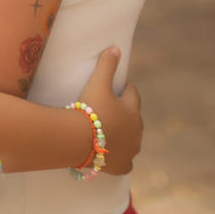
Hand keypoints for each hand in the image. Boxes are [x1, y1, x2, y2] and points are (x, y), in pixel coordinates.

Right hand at [78, 46, 142, 175]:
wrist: (78, 140)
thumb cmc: (89, 109)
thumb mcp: (97, 84)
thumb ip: (106, 65)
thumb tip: (115, 48)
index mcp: (132, 110)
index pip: (132, 95)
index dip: (125, 90)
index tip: (118, 88)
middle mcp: (136, 131)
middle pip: (134, 119)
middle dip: (127, 114)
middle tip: (112, 111)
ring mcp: (130, 149)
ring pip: (133, 141)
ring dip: (126, 136)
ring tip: (112, 133)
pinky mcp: (121, 166)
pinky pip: (127, 164)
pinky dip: (123, 160)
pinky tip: (117, 158)